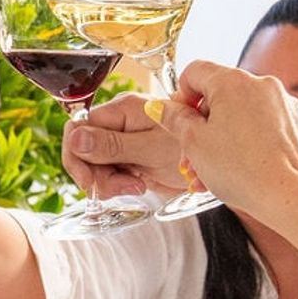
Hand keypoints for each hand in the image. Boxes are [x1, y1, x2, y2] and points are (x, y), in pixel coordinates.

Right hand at [61, 94, 187, 199]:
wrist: (223, 165)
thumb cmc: (193, 152)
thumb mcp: (150, 150)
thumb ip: (112, 145)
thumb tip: (74, 138)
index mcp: (122, 110)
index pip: (78, 128)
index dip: (77, 156)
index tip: (91, 181)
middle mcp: (120, 121)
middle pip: (82, 148)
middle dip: (94, 174)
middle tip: (118, 189)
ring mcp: (125, 139)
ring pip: (94, 163)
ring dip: (108, 182)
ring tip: (135, 187)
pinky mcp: (133, 156)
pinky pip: (110, 171)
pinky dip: (119, 185)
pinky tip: (138, 187)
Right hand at [156, 62, 297, 221]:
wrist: (289, 197)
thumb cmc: (241, 170)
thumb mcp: (193, 143)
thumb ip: (173, 118)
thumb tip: (160, 106)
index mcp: (232, 81)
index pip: (194, 71)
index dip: (180, 96)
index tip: (177, 121)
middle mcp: (260, 83)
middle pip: (217, 93)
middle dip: (200, 123)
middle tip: (190, 155)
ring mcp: (280, 101)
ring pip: (237, 112)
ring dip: (218, 136)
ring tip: (208, 171)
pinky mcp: (293, 121)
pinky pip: (258, 123)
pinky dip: (243, 140)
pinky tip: (234, 168)